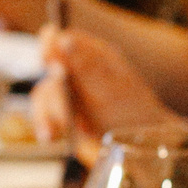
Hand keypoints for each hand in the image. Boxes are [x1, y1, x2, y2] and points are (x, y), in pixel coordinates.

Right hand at [34, 26, 177, 145]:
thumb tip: (63, 40)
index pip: (66, 40)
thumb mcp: (110, 88)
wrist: (142, 148)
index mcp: (95, 57)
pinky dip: (44, 125)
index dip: (51, 44)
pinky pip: (45, 116)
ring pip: (44, 95)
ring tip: (54, 131)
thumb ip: (85, 66)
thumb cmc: (133, 113)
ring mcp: (71, 95)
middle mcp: (80, 73)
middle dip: (54, 92)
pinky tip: (49, 135)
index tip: (46, 58)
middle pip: (50, 71)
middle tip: (65, 108)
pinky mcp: (64, 116)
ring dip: (46, 113)